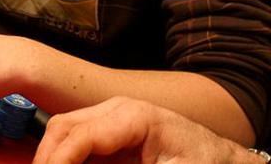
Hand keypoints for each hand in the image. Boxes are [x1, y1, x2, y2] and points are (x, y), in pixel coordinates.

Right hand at [33, 97, 258, 163]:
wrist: (223, 160)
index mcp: (133, 117)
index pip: (79, 134)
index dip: (57, 161)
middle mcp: (117, 111)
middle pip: (63, 127)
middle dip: (46, 157)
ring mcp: (112, 119)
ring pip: (63, 132)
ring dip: (52, 157)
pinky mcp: (112, 134)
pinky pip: (77, 142)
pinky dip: (65, 159)